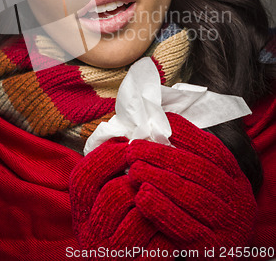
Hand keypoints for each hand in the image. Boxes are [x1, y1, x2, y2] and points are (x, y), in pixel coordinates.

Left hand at [70, 114, 256, 255]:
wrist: (215, 257)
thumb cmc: (199, 212)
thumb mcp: (205, 183)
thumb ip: (189, 157)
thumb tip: (161, 123)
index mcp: (236, 178)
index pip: (213, 150)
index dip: (186, 134)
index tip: (159, 124)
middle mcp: (238, 200)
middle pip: (198, 170)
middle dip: (163, 155)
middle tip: (133, 149)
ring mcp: (228, 225)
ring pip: (192, 196)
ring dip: (159, 178)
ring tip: (133, 169)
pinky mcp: (212, 248)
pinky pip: (184, 227)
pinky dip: (161, 209)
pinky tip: (141, 197)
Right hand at [70, 137, 174, 252]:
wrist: (136, 256)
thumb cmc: (129, 218)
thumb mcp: (109, 192)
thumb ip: (111, 168)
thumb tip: (128, 133)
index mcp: (81, 210)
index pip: (83, 178)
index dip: (107, 156)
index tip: (129, 145)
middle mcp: (89, 233)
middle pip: (113, 194)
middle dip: (138, 178)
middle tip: (152, 172)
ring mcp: (110, 253)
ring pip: (139, 216)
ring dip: (157, 201)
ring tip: (164, 194)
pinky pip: (158, 243)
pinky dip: (170, 228)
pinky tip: (173, 221)